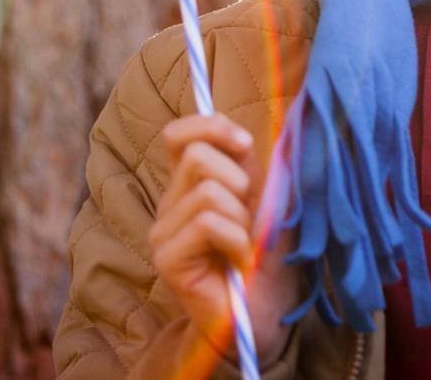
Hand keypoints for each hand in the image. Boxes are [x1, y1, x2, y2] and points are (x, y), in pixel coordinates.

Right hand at [149, 113, 304, 368]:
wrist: (266, 306)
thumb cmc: (267, 250)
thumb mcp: (265, 193)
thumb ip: (251, 160)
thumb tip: (259, 124)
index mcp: (190, 182)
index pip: (177, 134)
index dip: (211, 126)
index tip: (244, 145)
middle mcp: (170, 202)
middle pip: (197, 155)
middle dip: (239, 181)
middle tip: (248, 217)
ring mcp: (163, 231)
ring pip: (207, 191)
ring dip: (241, 217)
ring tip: (244, 243)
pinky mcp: (166, 258)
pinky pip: (207, 223)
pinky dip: (236, 239)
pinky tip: (238, 259)